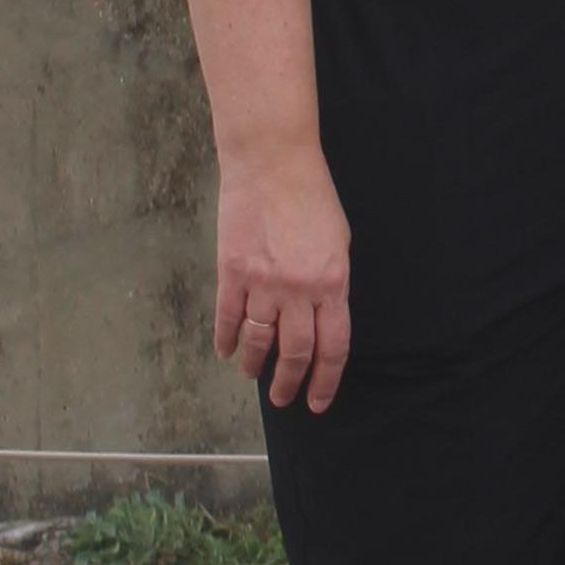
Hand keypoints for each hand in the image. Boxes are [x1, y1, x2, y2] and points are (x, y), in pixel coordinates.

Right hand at [213, 144, 352, 412]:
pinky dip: (226, 340)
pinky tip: (226, 352)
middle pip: (295, 352)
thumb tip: (322, 318)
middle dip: (289, 383)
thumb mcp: (339, 241)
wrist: (272, 162)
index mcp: (332, 282)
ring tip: (254, 376)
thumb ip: (332, 283)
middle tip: (284, 398)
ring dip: (254, 365)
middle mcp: (298, 290)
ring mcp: (262, 283)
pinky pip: (227, 317)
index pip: (332, 347)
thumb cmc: (311, 195)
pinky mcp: (231, 272)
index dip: (325, 380)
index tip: (317, 401)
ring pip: (257, 341)